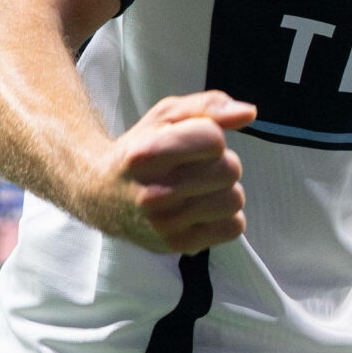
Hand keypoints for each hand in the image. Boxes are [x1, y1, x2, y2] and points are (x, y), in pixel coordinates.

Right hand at [87, 91, 256, 253]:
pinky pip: (235, 227)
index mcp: (147, 155)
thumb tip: (249, 113)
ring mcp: (166, 225)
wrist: (102, 196)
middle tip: (192, 167)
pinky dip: (224, 216)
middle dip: (219, 164)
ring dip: (223, 190)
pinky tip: (200, 209)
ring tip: (196, 188)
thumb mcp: (166, 117)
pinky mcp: (178, 245)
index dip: (211, 137)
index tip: (192, 142)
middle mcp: (154, 194)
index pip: (215, 140)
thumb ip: (209, 107)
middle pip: (230, 171)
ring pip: (235, 199)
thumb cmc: (141, 150)